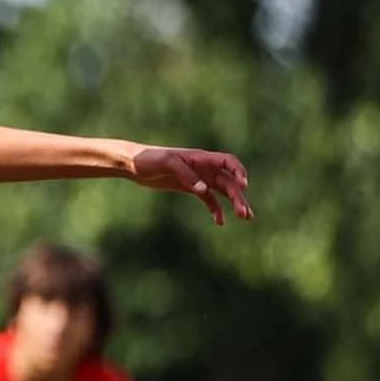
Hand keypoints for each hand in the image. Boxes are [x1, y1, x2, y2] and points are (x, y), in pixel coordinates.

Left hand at [129, 144, 254, 224]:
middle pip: (228, 181)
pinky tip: (220, 222)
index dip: (238, 171)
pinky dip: (216, 210)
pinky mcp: (191, 188)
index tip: (244, 185)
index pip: (228, 161)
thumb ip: (186, 175)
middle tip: (244, 213)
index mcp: (201, 158)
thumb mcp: (167, 163)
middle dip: (238, 196)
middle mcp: (204, 168)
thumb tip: (204, 189)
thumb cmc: (149, 159)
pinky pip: (209, 199)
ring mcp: (199, 179)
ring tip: (245, 217)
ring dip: (234, 203)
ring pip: (222, 191)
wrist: (134, 164)